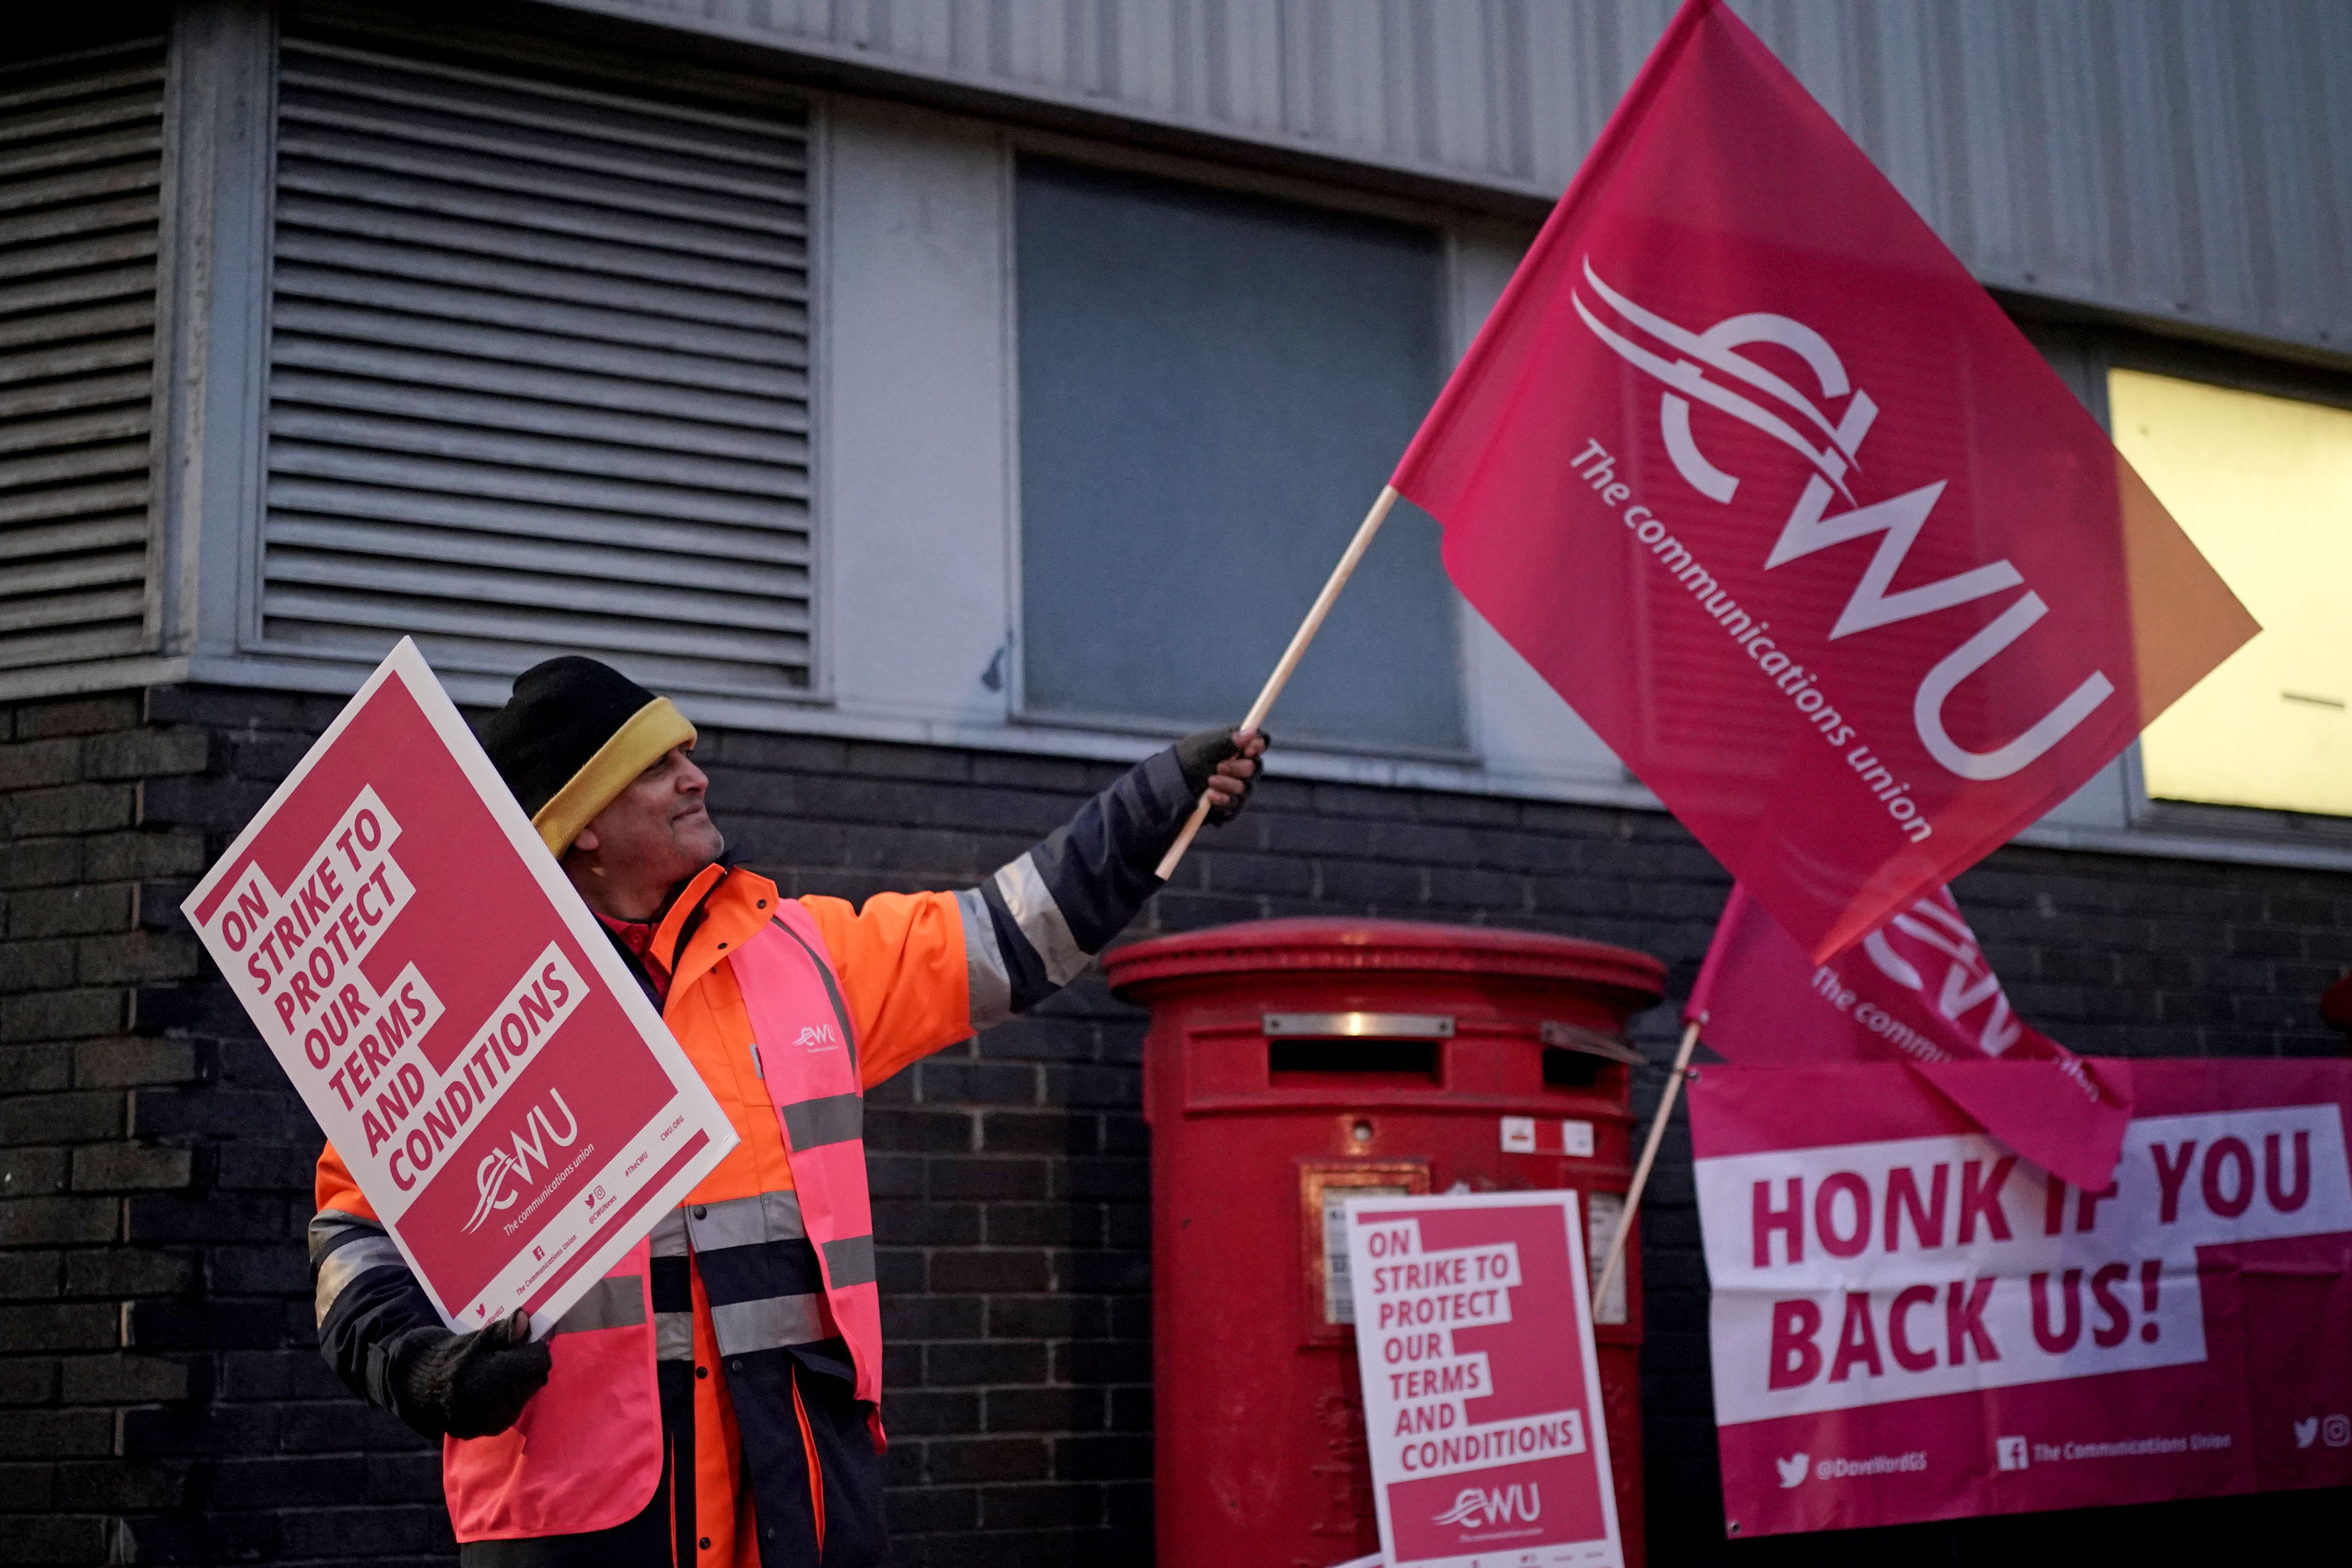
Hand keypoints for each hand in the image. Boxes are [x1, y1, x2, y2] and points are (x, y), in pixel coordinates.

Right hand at [391, 1309, 552, 1439]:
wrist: (425, 1390)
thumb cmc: (455, 1359)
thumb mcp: (480, 1339)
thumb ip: (505, 1331)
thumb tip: (524, 1319)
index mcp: (505, 1375)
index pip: (540, 1360)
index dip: (532, 1349)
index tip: (518, 1344)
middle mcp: (507, 1402)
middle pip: (535, 1378)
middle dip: (525, 1366)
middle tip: (505, 1358)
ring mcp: (501, 1419)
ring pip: (526, 1394)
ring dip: (518, 1383)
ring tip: (494, 1375)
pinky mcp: (495, 1429)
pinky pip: (513, 1409)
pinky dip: (507, 1399)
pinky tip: (490, 1391)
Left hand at [1174, 728, 1269, 825]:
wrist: (1168, 785)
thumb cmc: (1187, 759)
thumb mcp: (1204, 747)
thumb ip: (1228, 740)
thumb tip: (1251, 731)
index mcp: (1236, 745)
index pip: (1259, 742)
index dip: (1259, 745)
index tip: (1249, 749)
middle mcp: (1240, 765)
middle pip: (1255, 767)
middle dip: (1240, 768)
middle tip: (1220, 766)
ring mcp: (1236, 786)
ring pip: (1247, 788)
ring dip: (1229, 785)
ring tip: (1210, 781)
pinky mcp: (1229, 805)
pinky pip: (1235, 805)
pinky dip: (1224, 800)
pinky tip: (1211, 797)